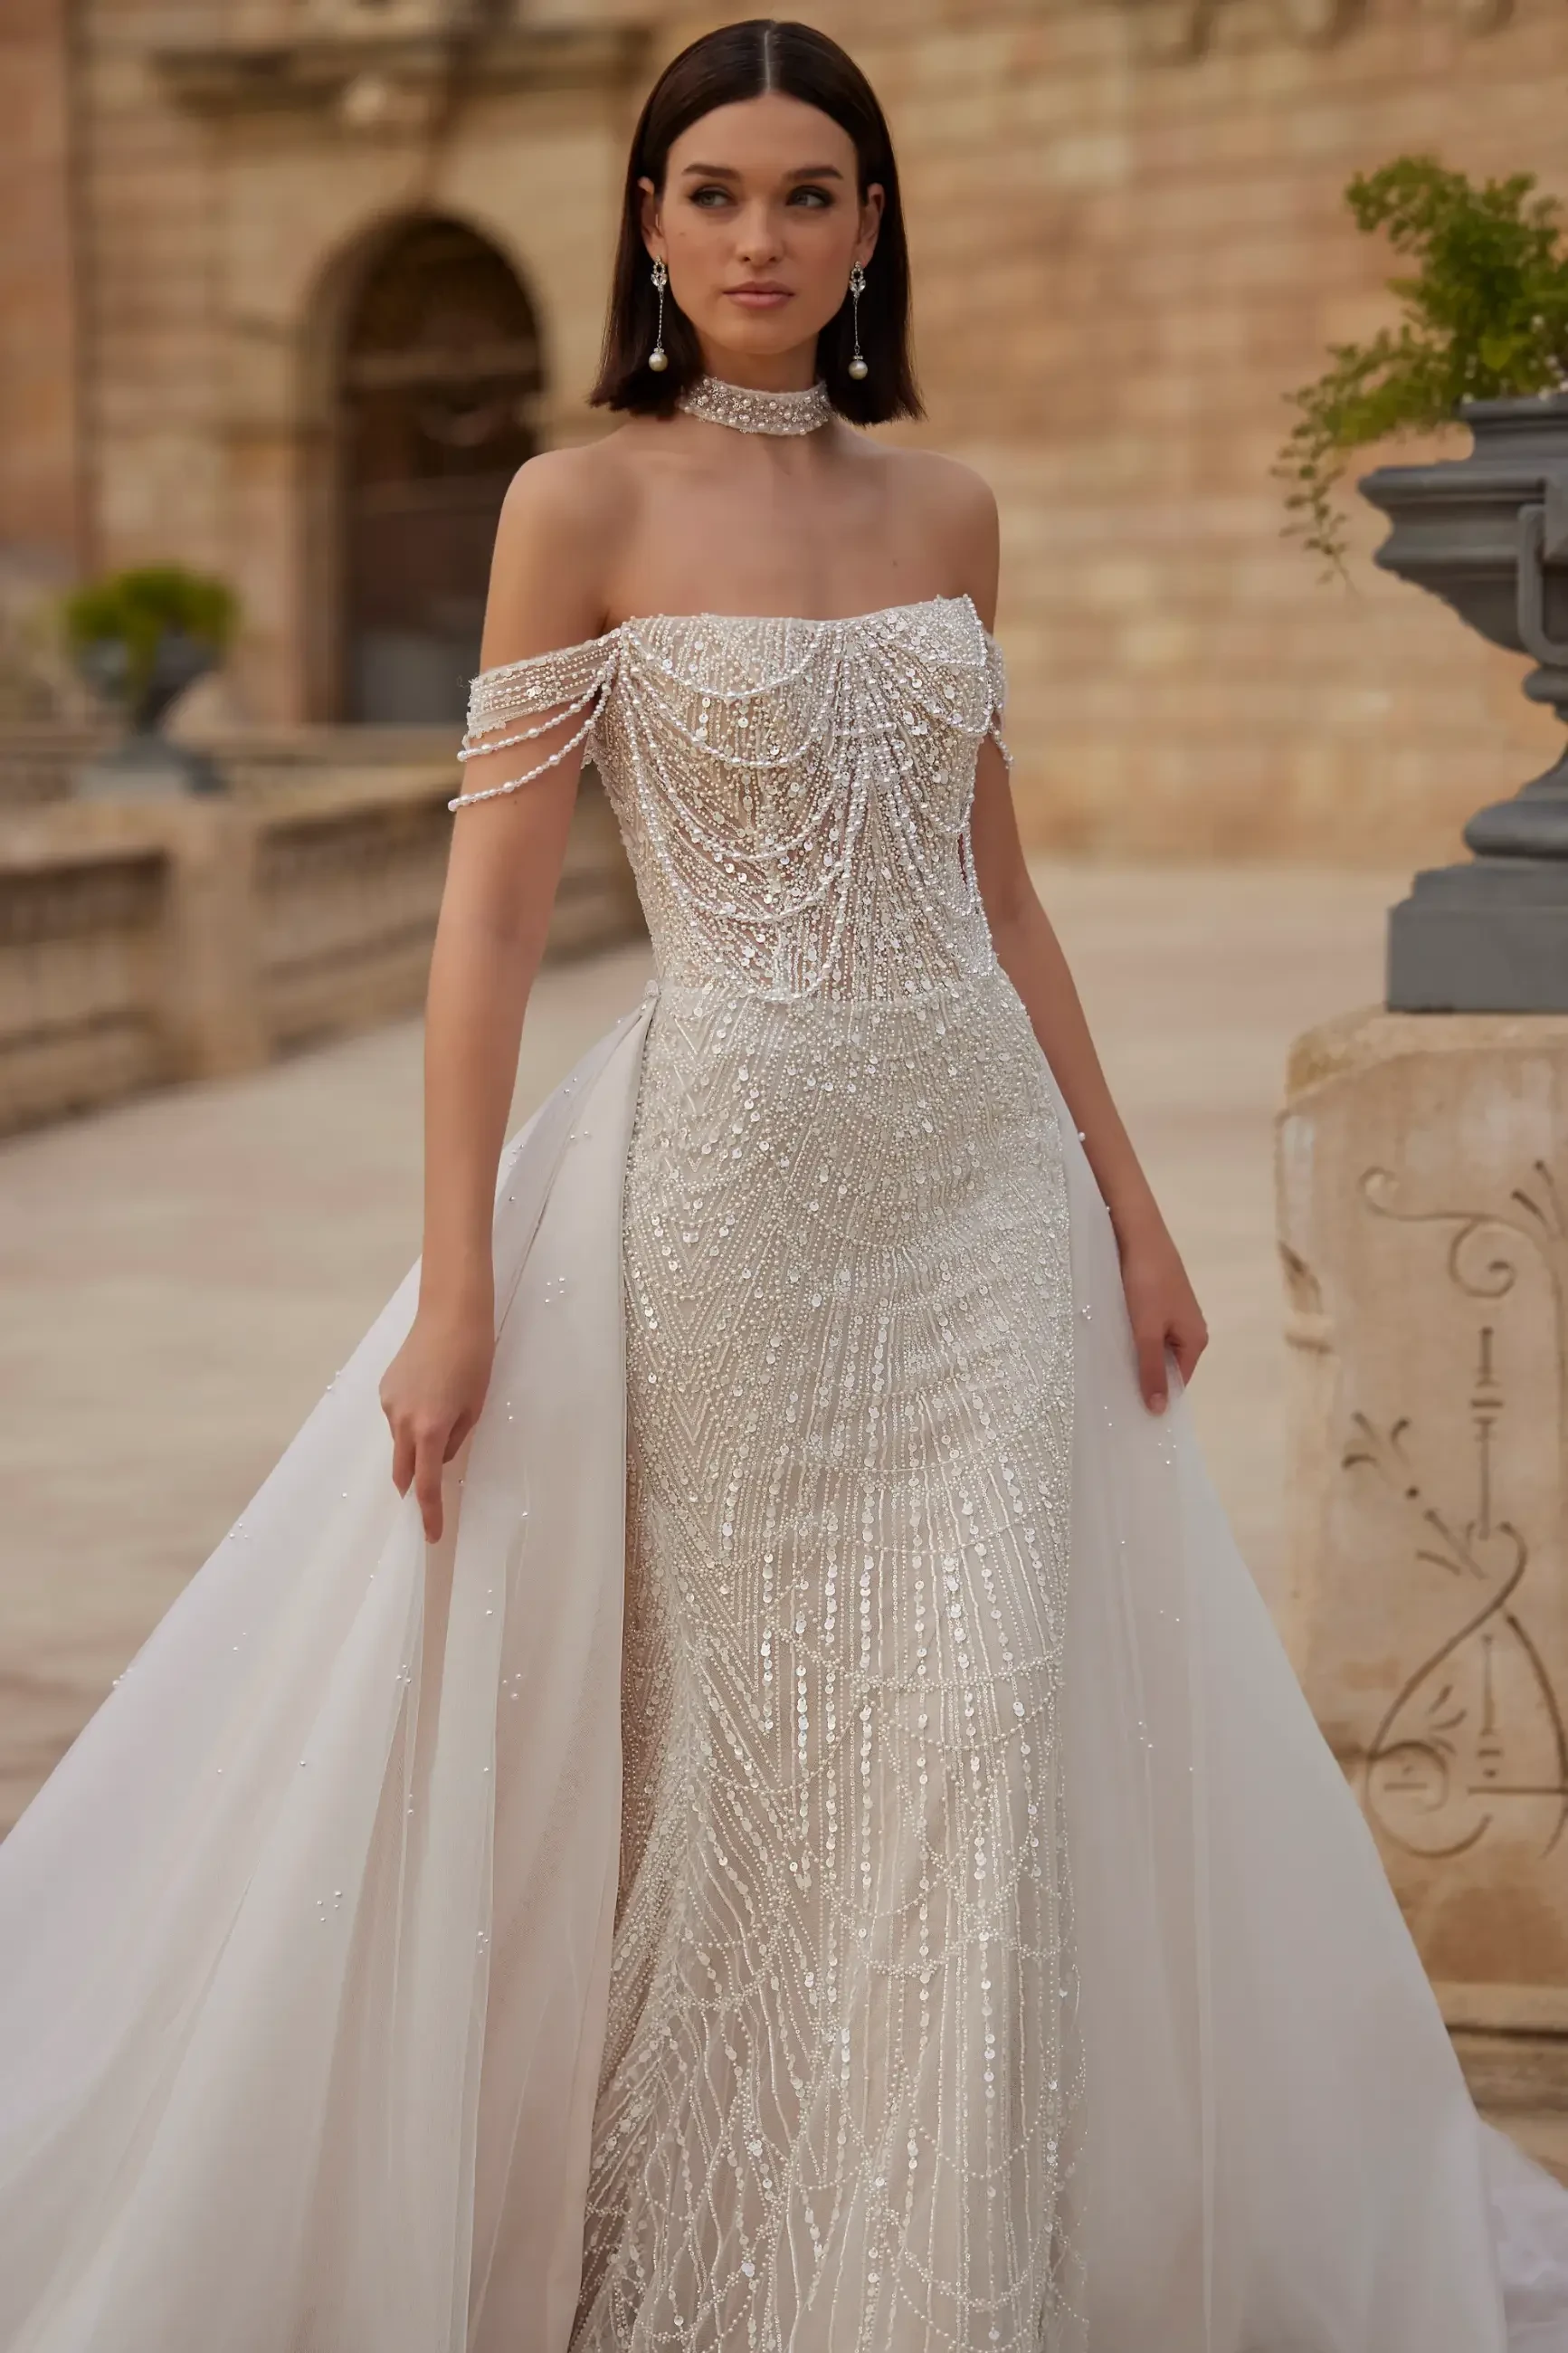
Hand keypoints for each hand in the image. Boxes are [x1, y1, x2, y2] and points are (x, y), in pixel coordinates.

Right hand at [378, 1302, 493, 1543]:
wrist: (451, 1314)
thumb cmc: (474, 1359)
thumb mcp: (474, 1407)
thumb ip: (454, 1439)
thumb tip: (437, 1457)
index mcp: (430, 1428)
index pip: (425, 1484)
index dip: (429, 1513)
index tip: (431, 1536)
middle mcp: (402, 1421)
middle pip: (401, 1470)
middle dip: (411, 1488)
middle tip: (426, 1499)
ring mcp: (389, 1403)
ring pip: (400, 1441)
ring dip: (415, 1446)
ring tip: (443, 1417)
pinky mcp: (385, 1388)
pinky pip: (397, 1417)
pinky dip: (410, 1421)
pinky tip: (429, 1396)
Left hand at [1112, 1207, 1207, 1414]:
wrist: (1137, 1232)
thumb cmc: (1146, 1282)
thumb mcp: (1146, 1331)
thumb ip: (1150, 1370)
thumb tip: (1159, 1411)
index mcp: (1195, 1340)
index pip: (1178, 1382)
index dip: (1157, 1396)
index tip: (1130, 1412)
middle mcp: (1190, 1329)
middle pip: (1166, 1366)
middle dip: (1144, 1377)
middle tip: (1113, 1395)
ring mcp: (1173, 1313)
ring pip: (1153, 1347)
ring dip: (1134, 1357)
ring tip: (1108, 1372)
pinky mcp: (1157, 1300)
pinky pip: (1146, 1330)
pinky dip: (1131, 1338)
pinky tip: (1110, 1342)